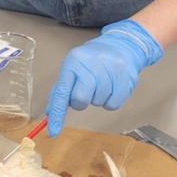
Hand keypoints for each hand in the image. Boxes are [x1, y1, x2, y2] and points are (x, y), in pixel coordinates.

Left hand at [45, 19, 163, 136]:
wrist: (122, 46)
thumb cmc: (93, 59)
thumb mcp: (73, 67)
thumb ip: (62, 89)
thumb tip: (50, 112)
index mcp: (74, 61)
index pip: (61, 91)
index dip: (57, 113)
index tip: (53, 131)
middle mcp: (91, 65)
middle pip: (80, 100)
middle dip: (80, 102)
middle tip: (86, 90)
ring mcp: (110, 72)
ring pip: (97, 103)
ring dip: (97, 98)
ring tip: (101, 82)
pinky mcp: (126, 81)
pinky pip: (112, 105)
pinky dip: (110, 100)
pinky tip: (112, 86)